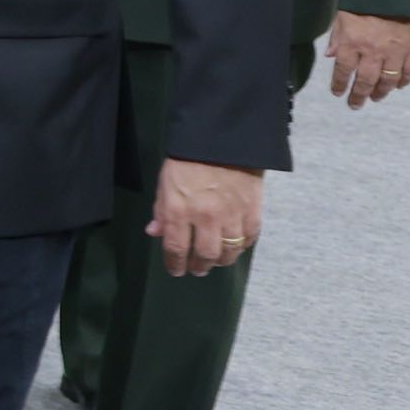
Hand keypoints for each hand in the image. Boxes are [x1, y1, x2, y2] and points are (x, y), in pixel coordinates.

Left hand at [149, 158, 264, 276]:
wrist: (223, 139)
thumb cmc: (187, 160)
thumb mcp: (165, 184)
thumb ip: (161, 210)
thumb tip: (156, 233)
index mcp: (178, 211)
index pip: (176, 248)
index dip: (175, 263)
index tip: (176, 270)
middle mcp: (205, 218)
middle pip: (205, 255)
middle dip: (200, 266)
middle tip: (197, 269)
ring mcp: (232, 216)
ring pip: (229, 251)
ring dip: (221, 260)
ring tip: (216, 261)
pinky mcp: (253, 210)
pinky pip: (249, 238)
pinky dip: (242, 246)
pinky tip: (236, 246)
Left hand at [325, 11, 409, 108]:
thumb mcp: (343, 14)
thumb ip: (337, 36)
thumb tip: (330, 56)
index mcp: (352, 43)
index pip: (342, 70)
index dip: (339, 84)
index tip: (338, 93)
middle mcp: (372, 52)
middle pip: (365, 81)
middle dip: (359, 95)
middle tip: (356, 104)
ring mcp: (395, 52)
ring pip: (388, 80)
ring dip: (381, 92)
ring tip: (376, 97)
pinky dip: (405, 81)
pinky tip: (400, 86)